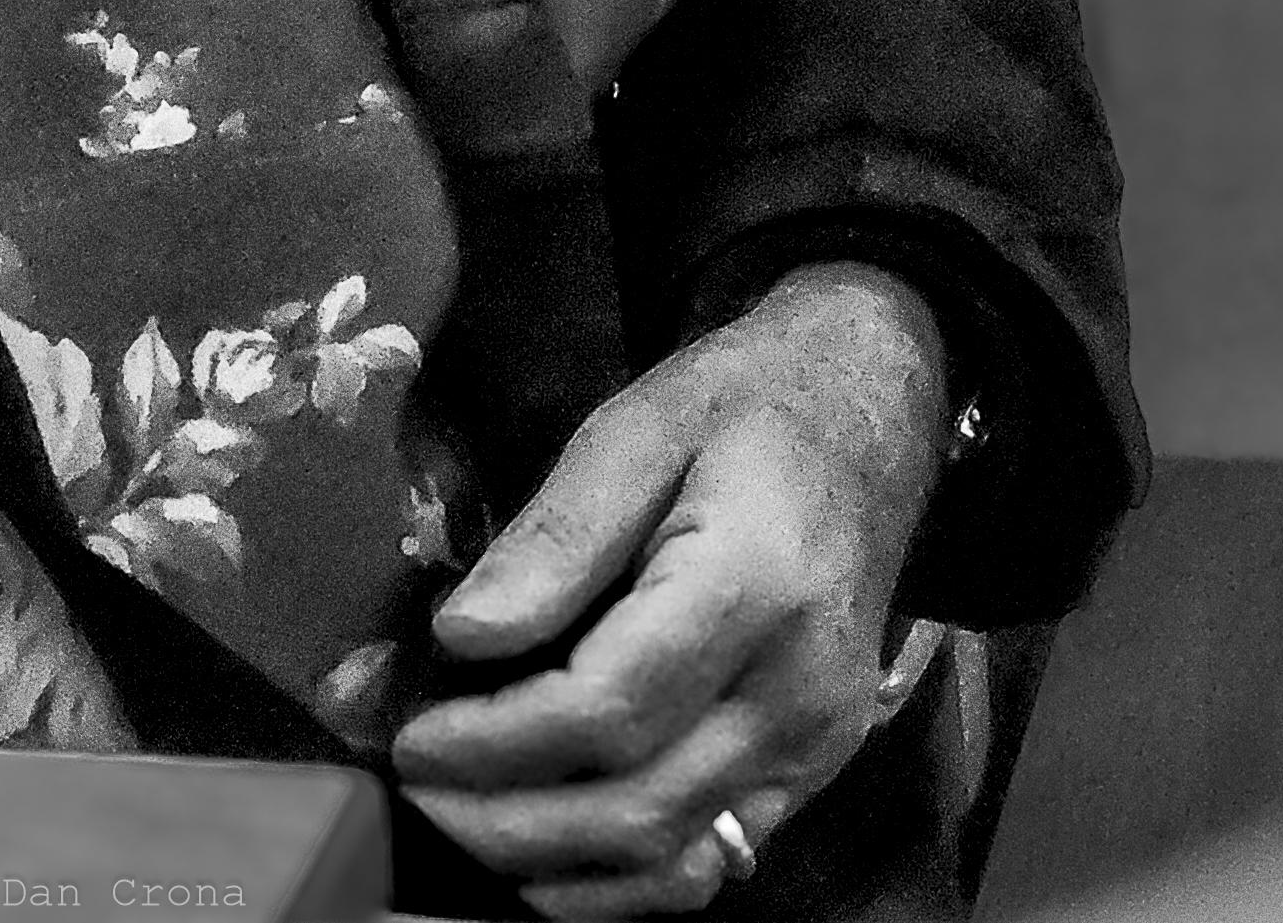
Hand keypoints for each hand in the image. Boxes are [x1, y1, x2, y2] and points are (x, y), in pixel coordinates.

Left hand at [390, 263, 949, 915]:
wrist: (868, 420)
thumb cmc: (743, 408)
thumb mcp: (635, 428)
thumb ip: (556, 535)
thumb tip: (464, 634)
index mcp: (752, 586)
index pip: (607, 708)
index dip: (497, 740)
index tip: (415, 739)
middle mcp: (797, 691)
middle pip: (637, 804)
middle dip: (507, 818)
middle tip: (416, 790)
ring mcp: (817, 745)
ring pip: (674, 857)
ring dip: (555, 862)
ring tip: (460, 823)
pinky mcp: (817, 770)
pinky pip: (717, 860)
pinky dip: (626, 884)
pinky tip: (550, 866)